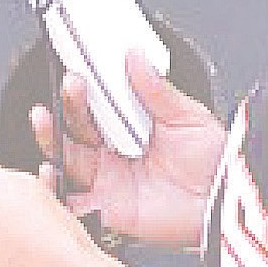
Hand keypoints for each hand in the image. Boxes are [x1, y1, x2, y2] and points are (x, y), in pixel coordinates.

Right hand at [33, 51, 226, 250]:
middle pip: (76, 128)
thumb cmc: (211, 161)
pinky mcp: (106, 208)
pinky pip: (71, 203)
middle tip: (69, 87)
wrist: (223, 199)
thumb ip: (157, 90)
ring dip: (50, 138)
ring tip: (44, 119)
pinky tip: (49, 171)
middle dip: (66, 106)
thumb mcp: (187, 116)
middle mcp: (113, 154)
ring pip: (66, 158)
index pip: (98, 105)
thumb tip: (137, 57)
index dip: (85, 89)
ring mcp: (108, 180)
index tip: (78, 71)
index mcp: (130, 128)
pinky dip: (54, 189)